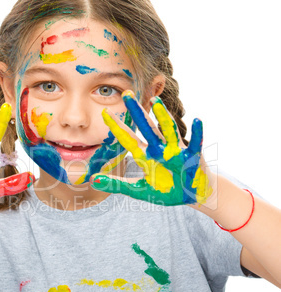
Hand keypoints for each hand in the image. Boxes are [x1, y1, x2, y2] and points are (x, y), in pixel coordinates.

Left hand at [90, 90, 212, 205]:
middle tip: (127, 94)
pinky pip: (195, 143)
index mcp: (145, 155)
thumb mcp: (138, 190)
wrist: (191, 196)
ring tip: (155, 101)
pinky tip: (197, 120)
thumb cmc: (166, 191)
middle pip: (146, 127)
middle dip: (137, 112)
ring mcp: (176, 151)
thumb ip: (116, 185)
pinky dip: (197, 133)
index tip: (104, 113)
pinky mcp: (193, 157)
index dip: (117, 126)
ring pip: (168, 130)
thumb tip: (93, 180)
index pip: (128, 138)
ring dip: (163, 116)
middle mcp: (159, 149)